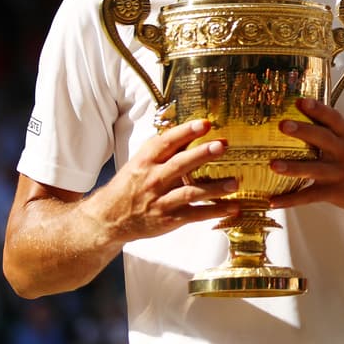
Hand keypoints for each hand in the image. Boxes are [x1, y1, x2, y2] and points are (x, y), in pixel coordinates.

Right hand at [89, 118, 238, 240]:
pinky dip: (215, 211)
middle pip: (180, 165)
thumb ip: (163, 149)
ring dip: (214, 188)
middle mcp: (154, 180)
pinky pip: (196, 215)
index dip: (186, 132)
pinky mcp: (169, 219)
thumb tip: (190, 130)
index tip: (205, 124)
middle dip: (201, 154)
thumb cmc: (130, 185)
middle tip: (222, 146)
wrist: (108, 219)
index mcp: (146, 161)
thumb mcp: (140, 163)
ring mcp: (162, 201)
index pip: (166, 143)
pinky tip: (234, 207)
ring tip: (235, 183)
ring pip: (191, 193)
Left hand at [267, 98, 343, 214]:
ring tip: (273, 165)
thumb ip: (337, 132)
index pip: (333, 119)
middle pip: (322, 139)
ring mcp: (340, 173)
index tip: (301, 101)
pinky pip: (310, 197)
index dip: (318, 109)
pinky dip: (290, 200)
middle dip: (303, 131)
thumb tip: (310, 118)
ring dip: (293, 168)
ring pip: (314, 169)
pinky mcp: (335, 192)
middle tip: (283, 125)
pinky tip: (273, 201)